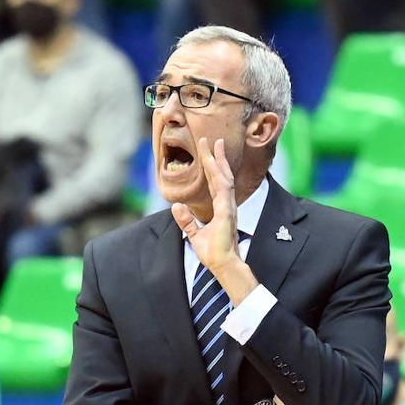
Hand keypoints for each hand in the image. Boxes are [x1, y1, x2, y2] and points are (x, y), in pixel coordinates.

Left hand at [171, 137, 240, 273]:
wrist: (223, 264)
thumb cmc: (214, 252)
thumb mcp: (195, 234)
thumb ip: (186, 220)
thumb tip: (175, 206)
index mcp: (220, 207)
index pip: (215, 182)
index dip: (212, 165)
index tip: (208, 150)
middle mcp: (226, 204)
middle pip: (221, 175)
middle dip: (215, 157)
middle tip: (211, 139)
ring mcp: (228, 207)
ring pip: (223, 178)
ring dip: (218, 161)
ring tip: (214, 145)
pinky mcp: (227, 214)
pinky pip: (224, 192)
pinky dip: (220, 178)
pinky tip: (216, 167)